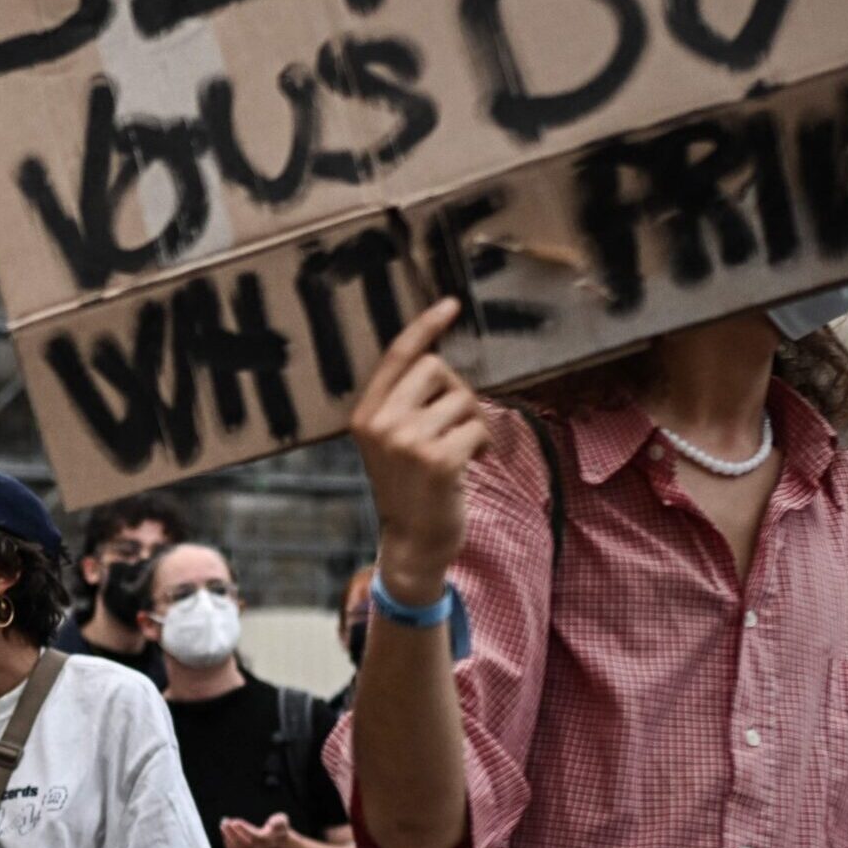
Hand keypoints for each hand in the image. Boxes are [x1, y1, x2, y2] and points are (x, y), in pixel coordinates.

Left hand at [219, 813, 296, 847]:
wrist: (276, 844)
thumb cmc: (276, 828)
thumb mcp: (281, 821)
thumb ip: (279, 820)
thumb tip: (272, 823)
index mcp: (268, 841)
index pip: (255, 838)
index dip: (244, 830)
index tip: (235, 822)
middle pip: (245, 845)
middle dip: (233, 834)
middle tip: (225, 821)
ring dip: (228, 838)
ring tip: (223, 824)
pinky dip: (228, 846)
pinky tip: (225, 834)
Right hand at [348, 298, 488, 602]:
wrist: (413, 543)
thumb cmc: (411, 489)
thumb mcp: (391, 444)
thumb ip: (403, 406)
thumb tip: (442, 364)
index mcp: (365, 414)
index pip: (397, 355)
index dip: (425, 326)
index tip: (452, 305)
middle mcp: (381, 423)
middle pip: (436, 369)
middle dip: (457, 392)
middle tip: (456, 425)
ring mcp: (407, 440)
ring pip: (463, 400)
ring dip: (473, 424)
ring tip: (462, 451)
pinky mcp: (438, 459)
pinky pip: (477, 428)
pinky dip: (483, 444)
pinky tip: (471, 464)